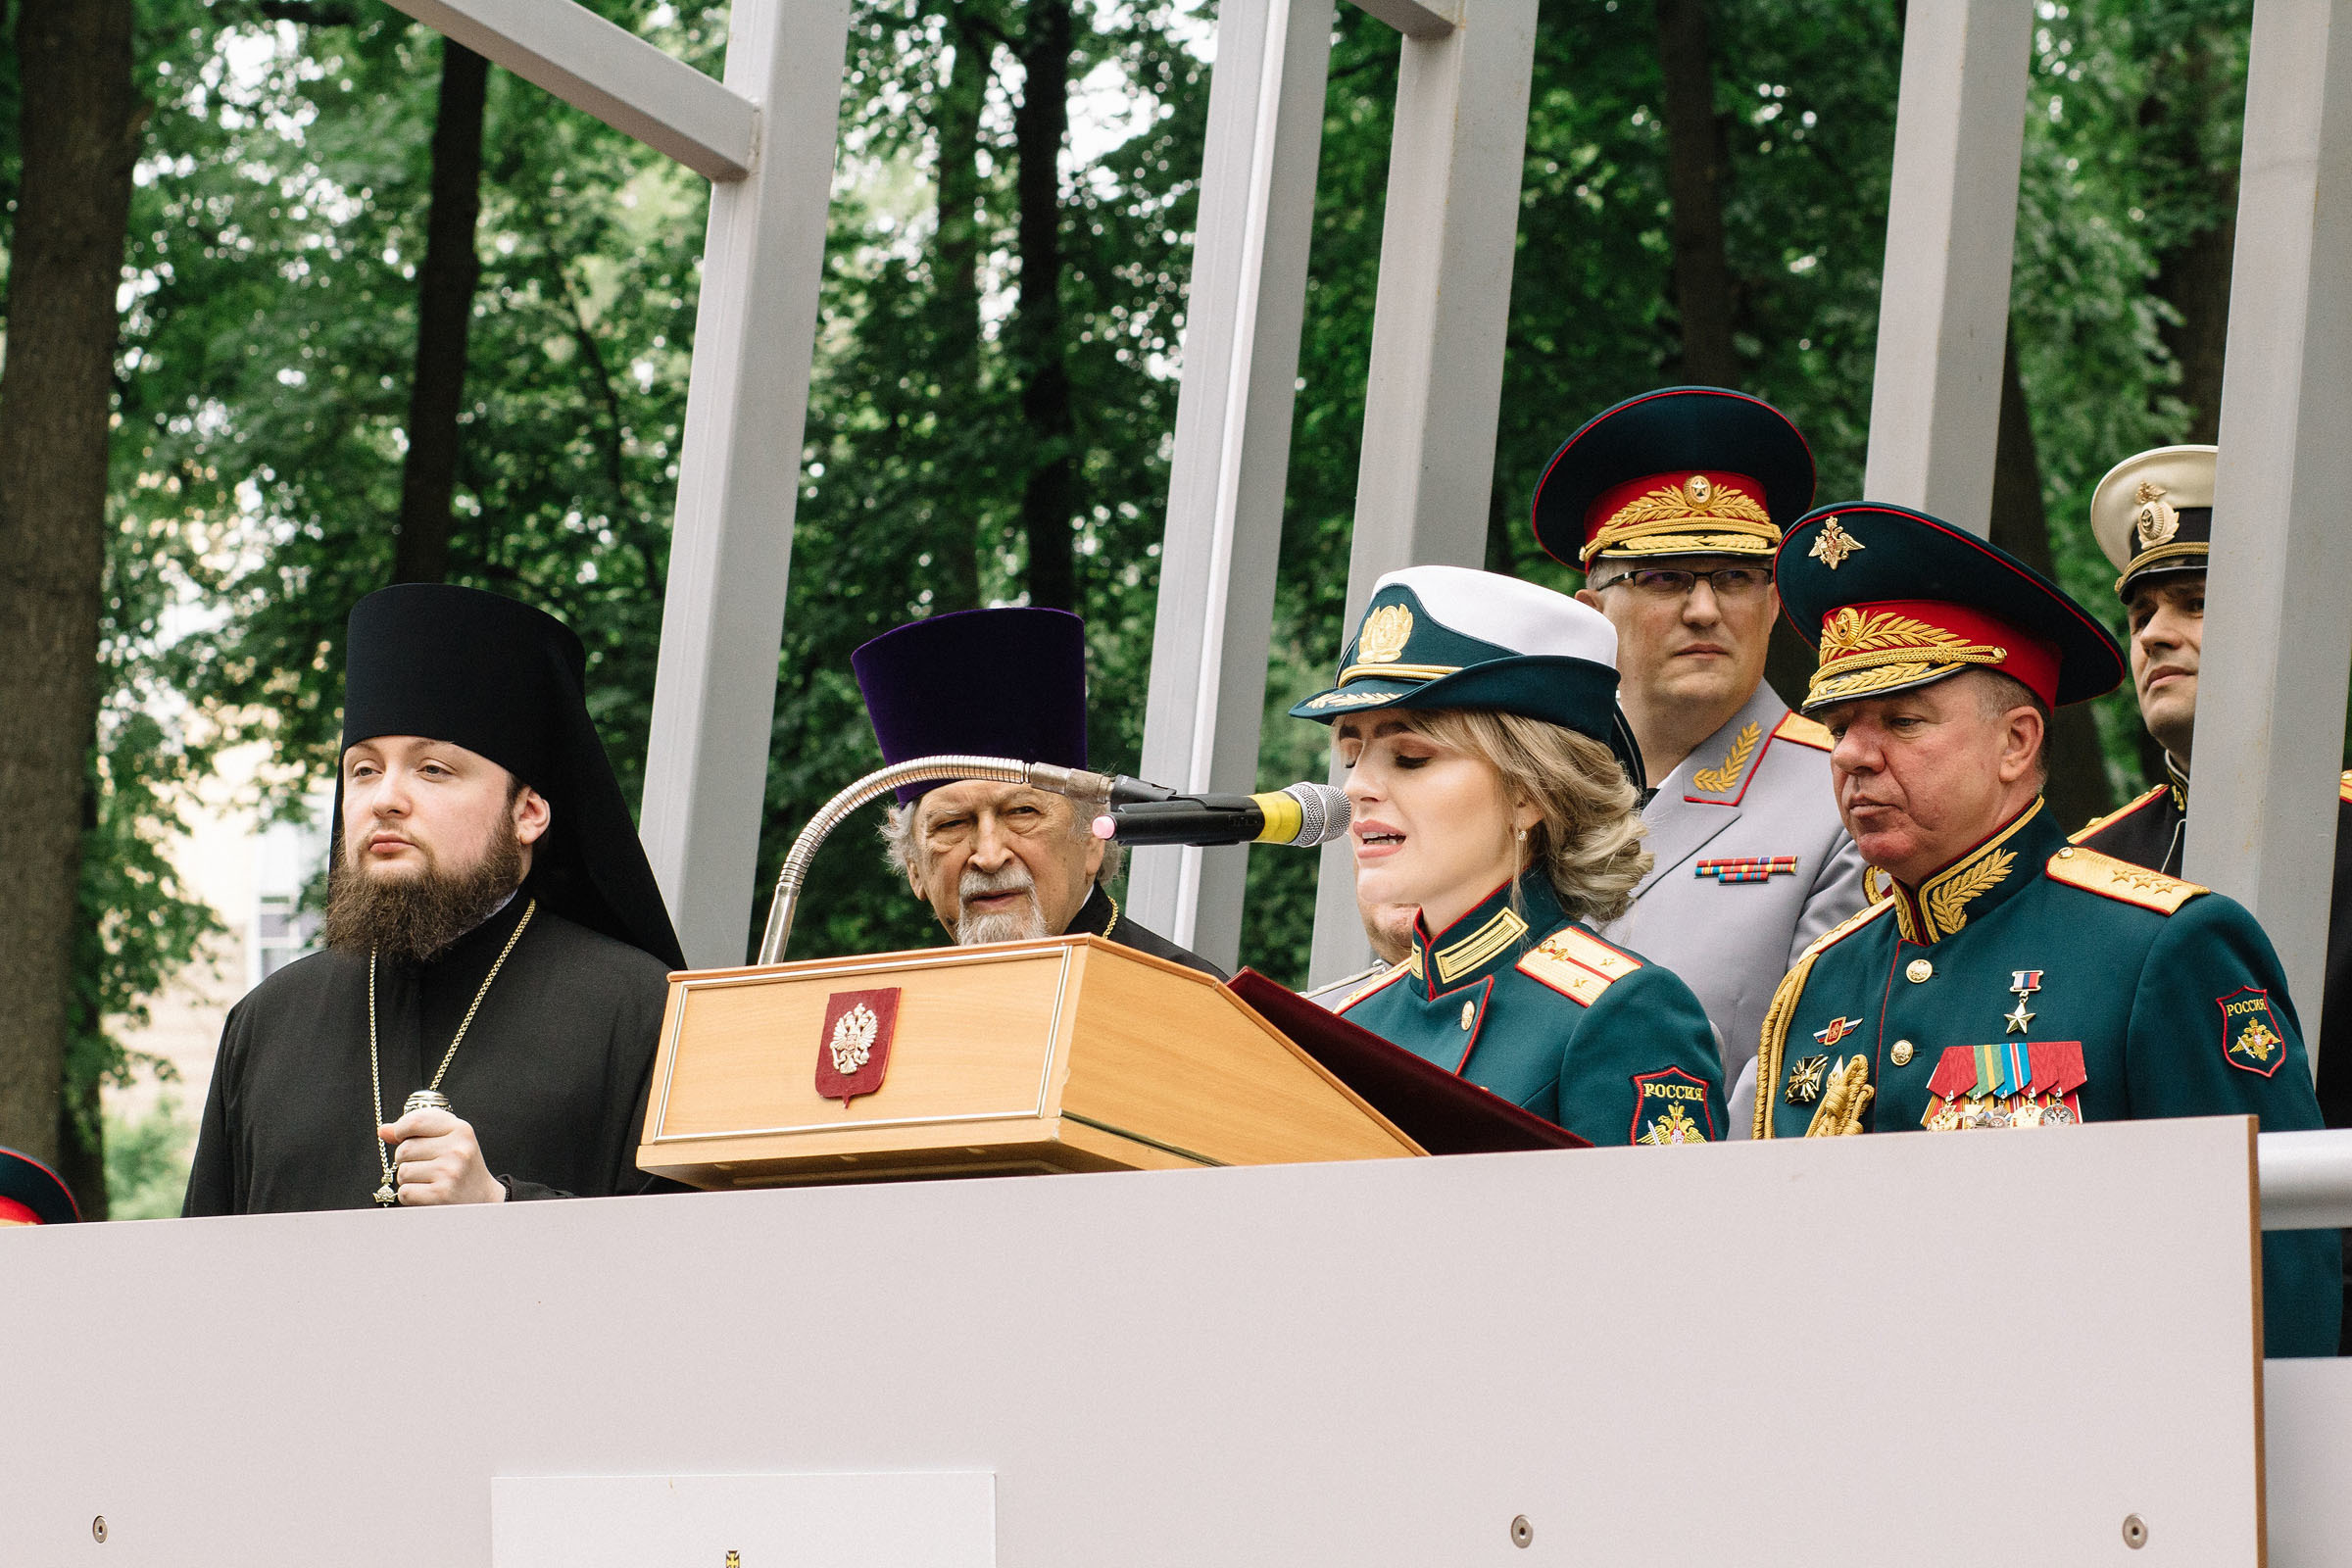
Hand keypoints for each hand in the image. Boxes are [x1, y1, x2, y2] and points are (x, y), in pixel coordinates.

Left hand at [379, 1106, 506, 1204]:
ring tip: (428, 1180)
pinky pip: (405, 1192)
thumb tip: (384, 1130)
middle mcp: (457, 1149)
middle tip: (425, 1165)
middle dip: (406, 1160)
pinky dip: (410, 1196)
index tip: (402, 1136)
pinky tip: (426, 1193)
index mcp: (461, 1130)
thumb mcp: (449, 1141)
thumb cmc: (461, 1168)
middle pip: (405, 1149)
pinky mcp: (441, 1194)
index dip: (401, 1129)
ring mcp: (450, 1172)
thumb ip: (417, 1132)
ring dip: (408, 1180)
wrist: (483, 1198)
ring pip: (403, 1172)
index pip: (417, 1120)